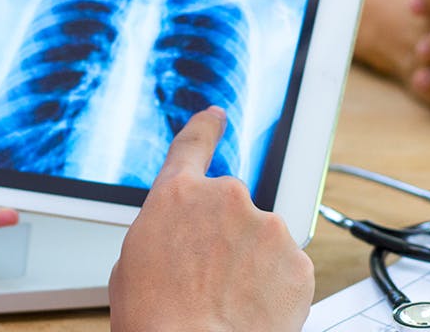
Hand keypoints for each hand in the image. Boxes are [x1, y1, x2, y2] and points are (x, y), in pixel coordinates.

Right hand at [109, 107, 313, 331]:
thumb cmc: (156, 321)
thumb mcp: (132, 264)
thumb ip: (161, 230)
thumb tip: (178, 236)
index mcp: (177, 196)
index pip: (193, 146)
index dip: (205, 128)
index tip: (216, 117)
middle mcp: (225, 198)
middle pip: (231, 206)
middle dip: (225, 235)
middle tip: (209, 276)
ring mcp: (267, 226)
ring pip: (262, 238)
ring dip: (251, 262)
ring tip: (228, 299)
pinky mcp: (297, 259)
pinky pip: (287, 266)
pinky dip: (274, 285)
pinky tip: (252, 307)